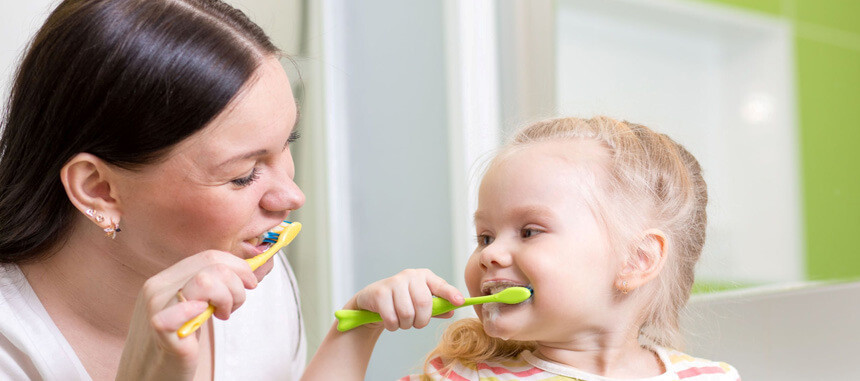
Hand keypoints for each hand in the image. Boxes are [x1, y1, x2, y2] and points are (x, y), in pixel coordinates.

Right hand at [116, 250, 258, 380]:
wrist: (149, 376)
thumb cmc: (177, 343)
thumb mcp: (191, 308)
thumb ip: (207, 287)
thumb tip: (246, 270)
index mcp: (165, 279)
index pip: (209, 256)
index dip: (237, 266)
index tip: (250, 282)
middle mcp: (157, 287)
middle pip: (211, 264)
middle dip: (237, 283)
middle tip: (234, 306)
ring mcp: (156, 306)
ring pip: (207, 279)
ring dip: (228, 297)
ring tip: (223, 315)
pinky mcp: (161, 328)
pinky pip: (187, 307)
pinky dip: (203, 310)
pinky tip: (208, 319)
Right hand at [346, 269, 463, 331]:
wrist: (372, 301)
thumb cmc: (401, 301)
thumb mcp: (420, 303)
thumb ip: (437, 308)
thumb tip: (452, 311)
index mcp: (425, 276)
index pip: (441, 285)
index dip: (450, 294)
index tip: (460, 301)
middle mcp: (410, 276)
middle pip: (423, 303)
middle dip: (421, 320)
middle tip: (416, 323)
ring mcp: (394, 282)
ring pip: (407, 313)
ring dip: (405, 324)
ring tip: (402, 321)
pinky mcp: (380, 293)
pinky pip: (391, 318)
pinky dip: (393, 325)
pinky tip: (390, 321)